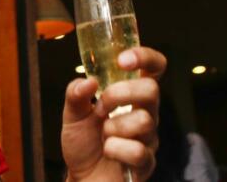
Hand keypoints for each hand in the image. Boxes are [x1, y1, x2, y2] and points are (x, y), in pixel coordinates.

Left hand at [62, 47, 165, 180]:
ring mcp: (148, 138)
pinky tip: (109, 152)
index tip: (123, 59)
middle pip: (152, 90)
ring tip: (103, 135)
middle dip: (121, 94)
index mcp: (132, 95)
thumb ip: (76, 94)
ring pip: (144, 121)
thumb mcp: (72, 114)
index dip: (145, 57)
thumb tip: (88, 82)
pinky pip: (138, 151)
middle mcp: (146, 112)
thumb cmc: (84, 144)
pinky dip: (115, 150)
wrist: (82, 179)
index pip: (154, 68)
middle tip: (101, 107)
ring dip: (113, 127)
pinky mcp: (146, 162)